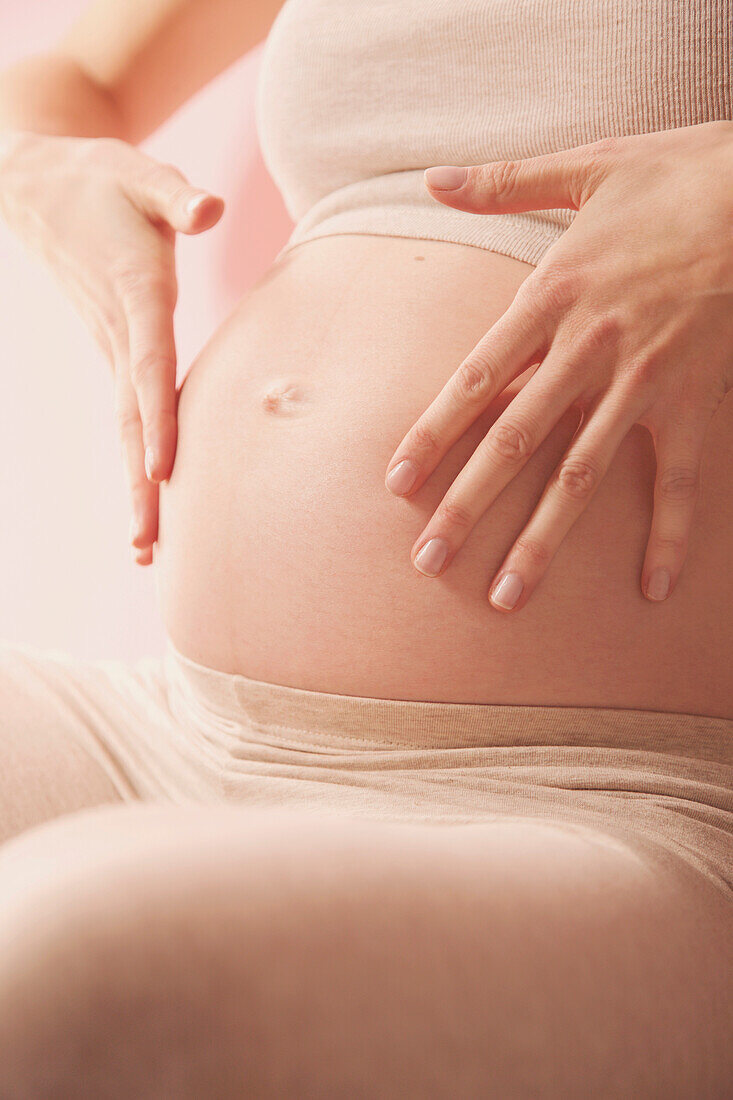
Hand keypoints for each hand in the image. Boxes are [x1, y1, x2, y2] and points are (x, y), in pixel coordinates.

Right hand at [0, 132, 223, 564]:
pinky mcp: (115, 352)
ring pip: (127, 427)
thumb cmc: (100, 179)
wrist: (37, 187)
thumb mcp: (140, 174)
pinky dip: (137, 460)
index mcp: (136, 295)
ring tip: (146, 550)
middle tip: (148, 547)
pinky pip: (129, 414)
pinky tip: (149, 500)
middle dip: (141, 484)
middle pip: (133, 420)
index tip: (160, 468)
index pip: (149, 366)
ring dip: (138, 488)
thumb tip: (209, 210)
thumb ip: (175, 195)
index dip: (157, 417)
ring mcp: (112, 348)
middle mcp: (121, 334)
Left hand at [385, 121, 732, 610]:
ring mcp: (644, 384)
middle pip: (515, 442)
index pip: (476, 380)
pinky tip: (655, 590)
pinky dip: (671, 536)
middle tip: (428, 562)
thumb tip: (431, 177)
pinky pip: (680, 482)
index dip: (433, 433)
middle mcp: (589, 350)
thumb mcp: (586, 167)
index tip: (397, 483)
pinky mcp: (694, 402)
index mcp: (552, 295)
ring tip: (504, 597)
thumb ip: (503, 182)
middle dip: (468, 507)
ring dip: (542, 541)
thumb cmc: (680, 176)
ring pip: (582, 476)